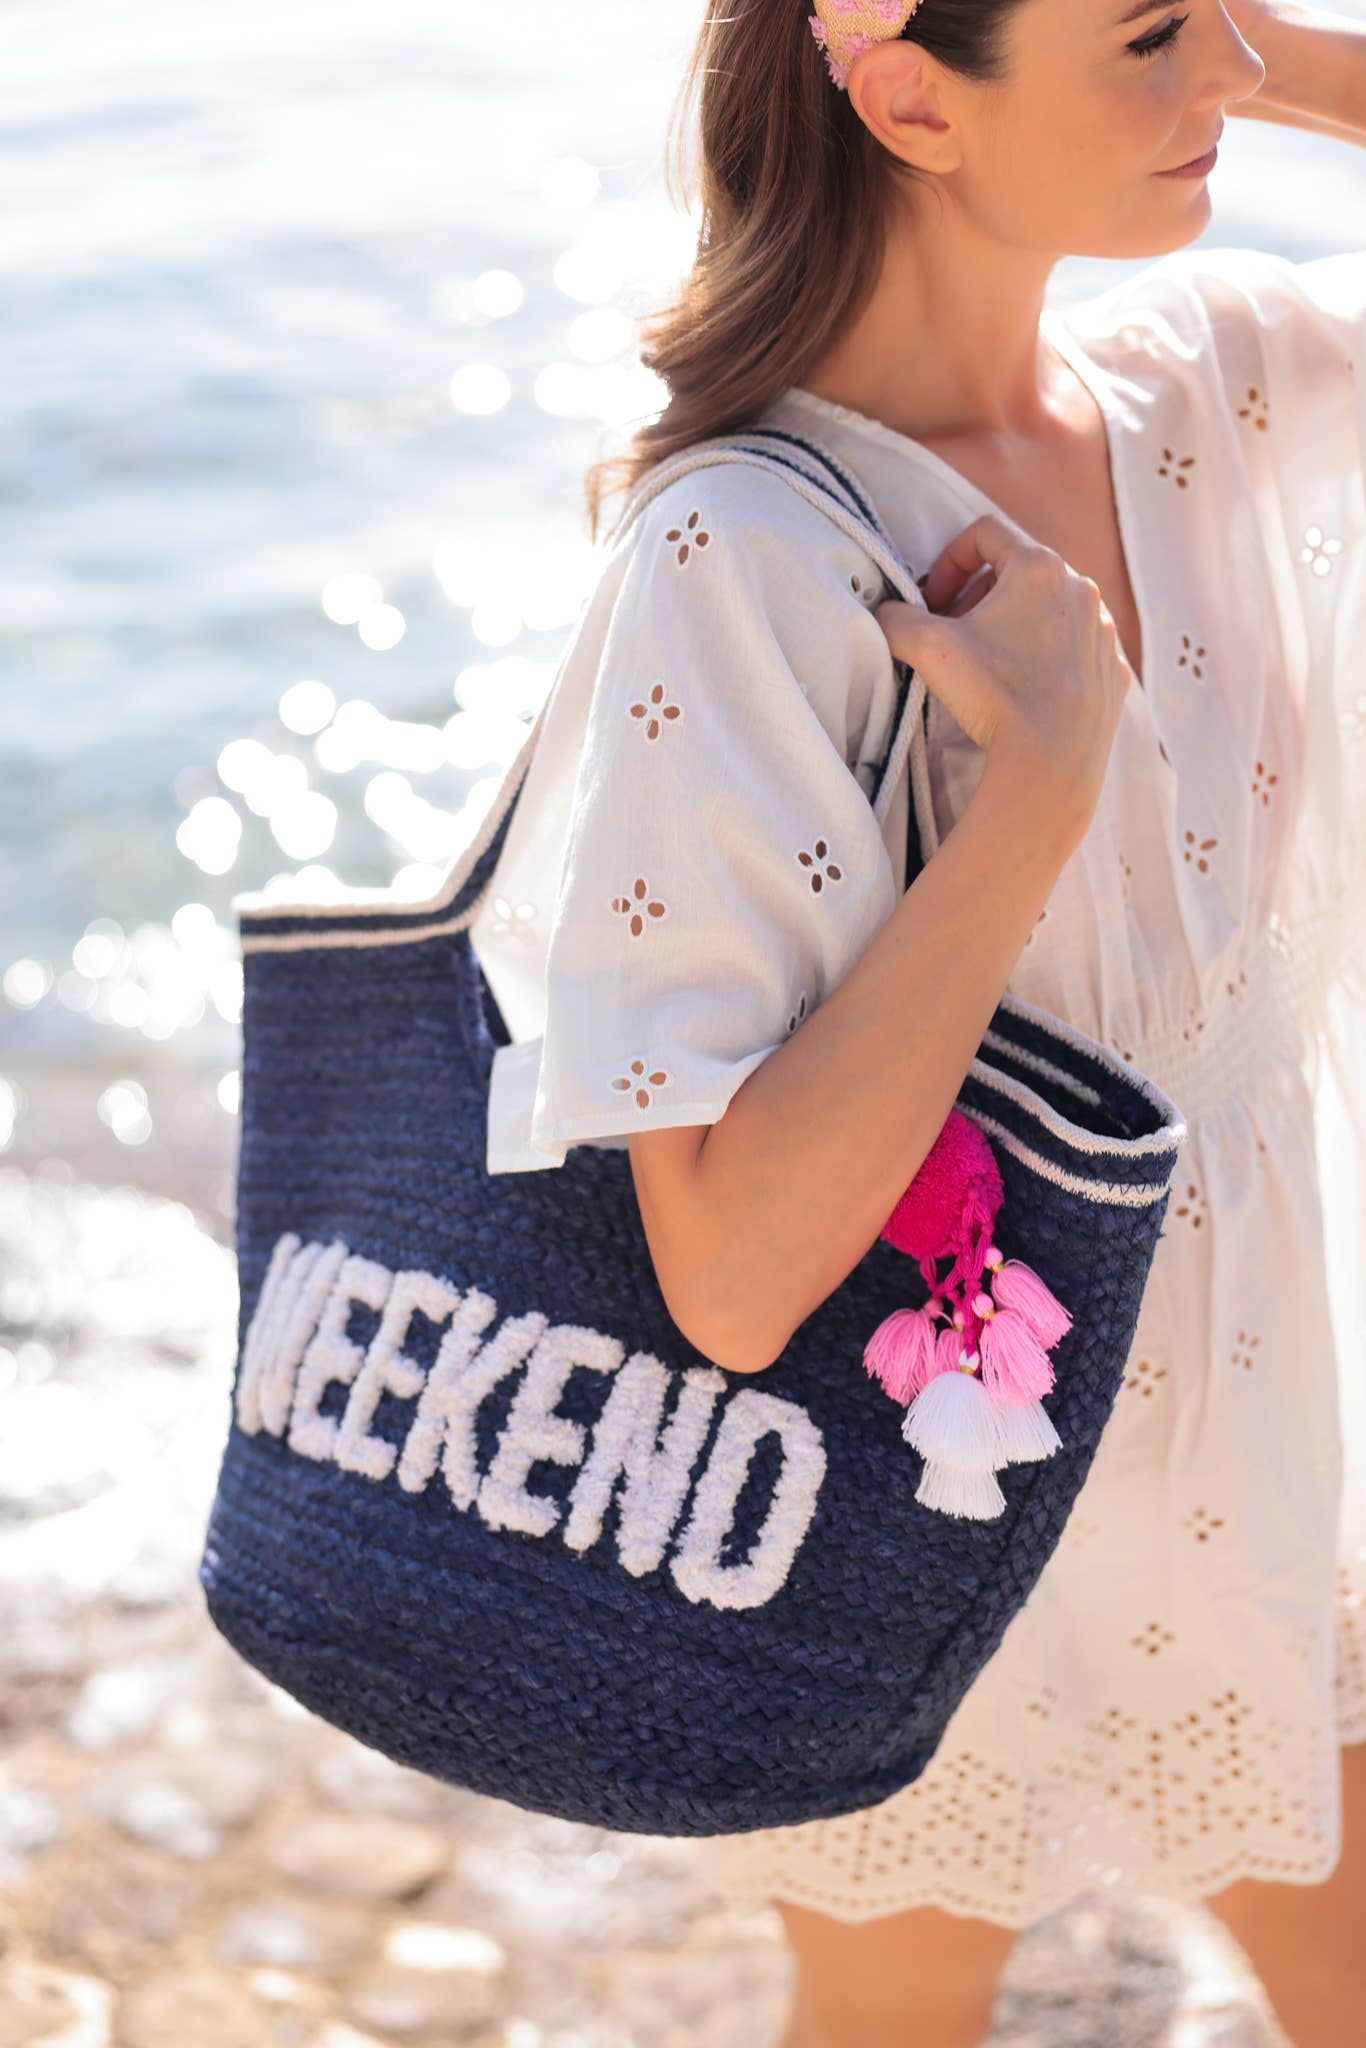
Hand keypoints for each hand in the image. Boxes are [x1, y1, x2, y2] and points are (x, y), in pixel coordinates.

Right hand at [875, 512, 1132, 837]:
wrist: (1052, 763)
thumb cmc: (994, 696)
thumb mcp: (927, 648)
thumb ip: (896, 619)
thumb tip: (884, 614)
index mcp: (1038, 568)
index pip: (986, 533)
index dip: (949, 560)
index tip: (933, 600)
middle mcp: (1080, 588)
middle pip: (1020, 569)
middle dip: (980, 594)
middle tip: (954, 630)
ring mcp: (1103, 629)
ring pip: (1051, 608)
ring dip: (1015, 623)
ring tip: (990, 661)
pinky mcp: (1113, 669)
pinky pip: (1076, 646)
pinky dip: (1048, 655)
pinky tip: (1027, 686)